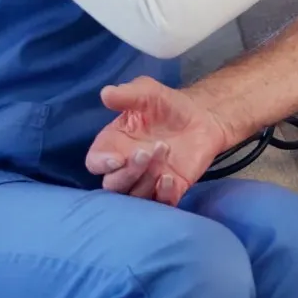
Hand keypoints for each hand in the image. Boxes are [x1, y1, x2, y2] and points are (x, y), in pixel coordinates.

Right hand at [84, 76, 233, 206]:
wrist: (202, 117)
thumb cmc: (168, 105)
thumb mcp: (148, 92)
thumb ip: (127, 94)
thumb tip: (106, 93)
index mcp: (114, 144)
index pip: (95, 162)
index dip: (101, 164)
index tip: (115, 158)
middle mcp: (126, 167)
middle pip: (113, 185)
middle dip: (128, 172)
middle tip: (146, 152)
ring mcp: (148, 180)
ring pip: (135, 196)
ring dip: (147, 179)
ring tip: (165, 151)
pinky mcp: (170, 189)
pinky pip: (161, 204)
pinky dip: (163, 195)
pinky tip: (170, 178)